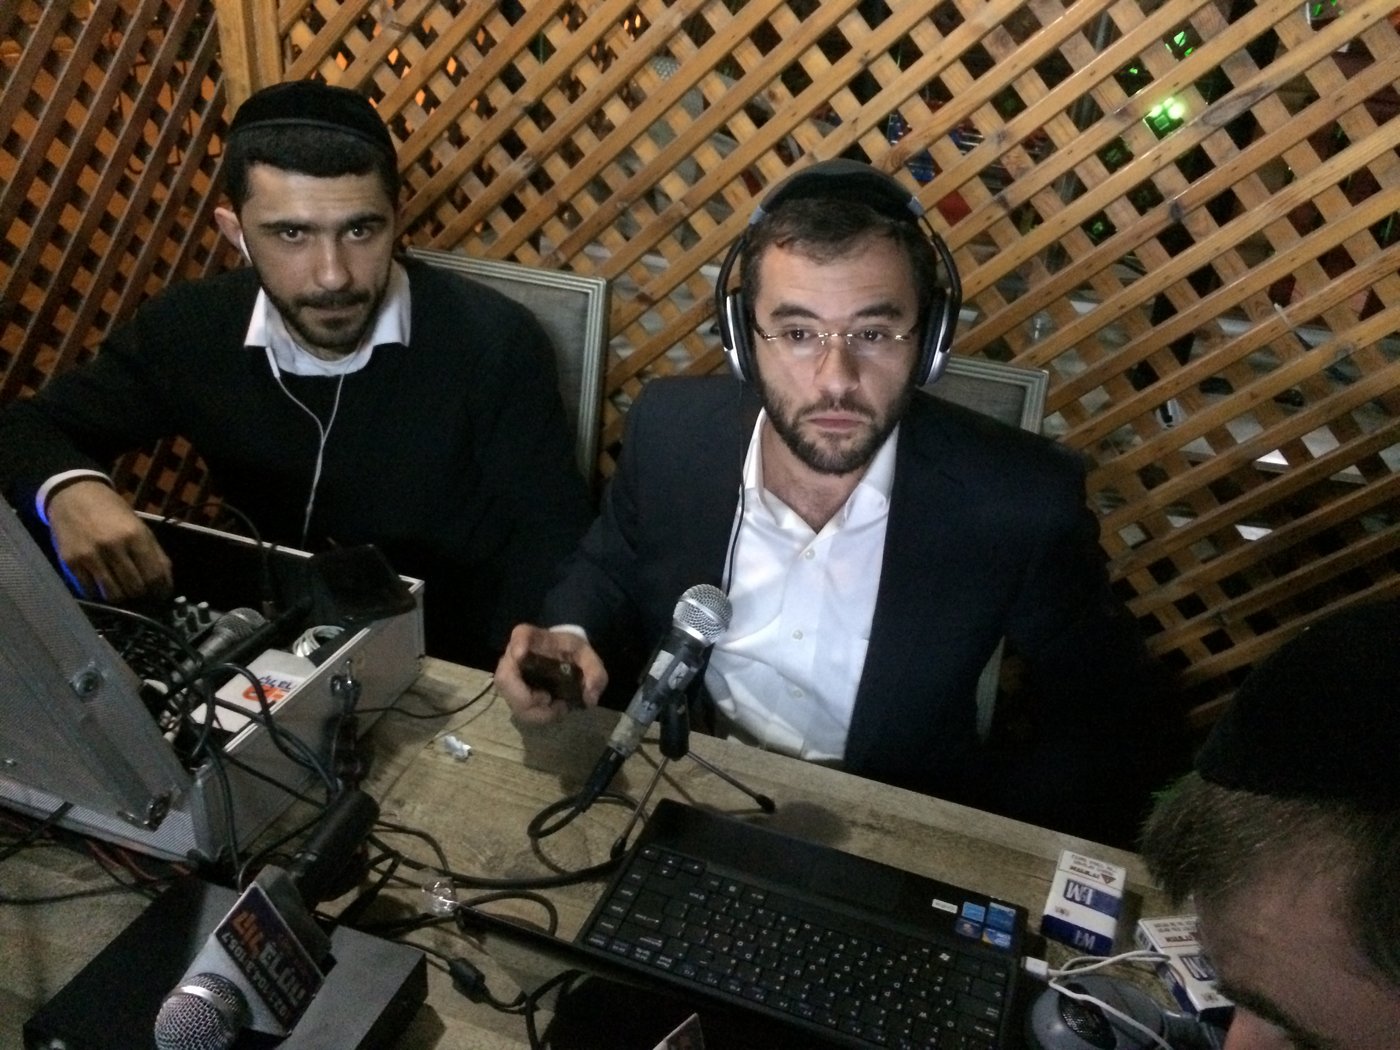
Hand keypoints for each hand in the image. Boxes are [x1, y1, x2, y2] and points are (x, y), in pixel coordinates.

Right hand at [45, 480, 172, 601]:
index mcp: (135, 536)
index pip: (154, 575)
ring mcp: (90, 555)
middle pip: (134, 588)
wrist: (73, 495)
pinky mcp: (70, 562)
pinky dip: (99, 594)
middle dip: (141, 595)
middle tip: (140, 593)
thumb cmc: (111, 511)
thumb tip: (165, 583)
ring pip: (112, 595)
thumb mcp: (139, 526)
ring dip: (121, 597)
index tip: (160, 596)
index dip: (160, 590)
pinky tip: (102, 586)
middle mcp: (113, 546)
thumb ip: (155, 553)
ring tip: (122, 591)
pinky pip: (89, 591)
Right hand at [495, 624, 607, 724]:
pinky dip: (537, 716)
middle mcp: (513, 655)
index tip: (521, 654)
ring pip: (511, 700)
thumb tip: (590, 699)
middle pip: (505, 679)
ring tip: (557, 707)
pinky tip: (551, 710)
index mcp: (532, 637)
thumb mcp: (588, 657)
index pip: (521, 635)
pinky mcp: (511, 693)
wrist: (562, 656)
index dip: (517, 644)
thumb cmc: (571, 652)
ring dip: (536, 712)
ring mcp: (509, 675)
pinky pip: (518, 710)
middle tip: (550, 701)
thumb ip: (595, 673)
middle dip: (527, 699)